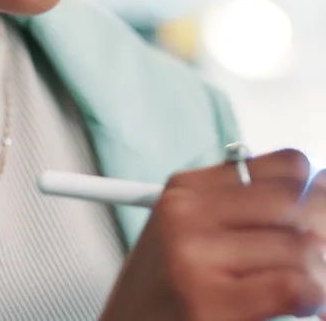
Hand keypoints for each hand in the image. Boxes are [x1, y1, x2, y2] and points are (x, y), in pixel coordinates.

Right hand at [100, 150, 325, 320]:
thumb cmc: (162, 299)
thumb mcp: (190, 235)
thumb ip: (242, 210)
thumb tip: (320, 190)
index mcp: (186, 189)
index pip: (285, 166)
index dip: (316, 189)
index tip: (318, 208)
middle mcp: (187, 214)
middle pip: (297, 202)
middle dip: (323, 229)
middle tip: (320, 253)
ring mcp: (194, 257)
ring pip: (302, 246)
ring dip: (319, 272)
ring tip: (310, 286)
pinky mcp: (208, 305)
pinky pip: (294, 285)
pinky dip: (313, 297)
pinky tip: (303, 305)